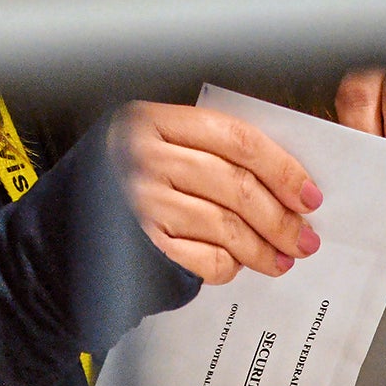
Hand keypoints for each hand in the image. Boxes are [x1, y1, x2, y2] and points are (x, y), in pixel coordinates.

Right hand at [109, 101, 323, 284]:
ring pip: (224, 225)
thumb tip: (286, 183)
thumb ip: (212, 149)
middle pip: (235, 186)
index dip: (282, 169)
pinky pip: (202, 258)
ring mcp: (141, 200)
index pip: (238, 140)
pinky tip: (238, 264)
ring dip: (261, 249)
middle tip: (304, 239)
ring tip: (282, 259)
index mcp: (156, 120)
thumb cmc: (133, 169)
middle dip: (280, 218)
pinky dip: (227, 266)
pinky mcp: (142, 240)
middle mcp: (146, 156)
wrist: (76, 210)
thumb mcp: (164, 140)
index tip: (309, 195)